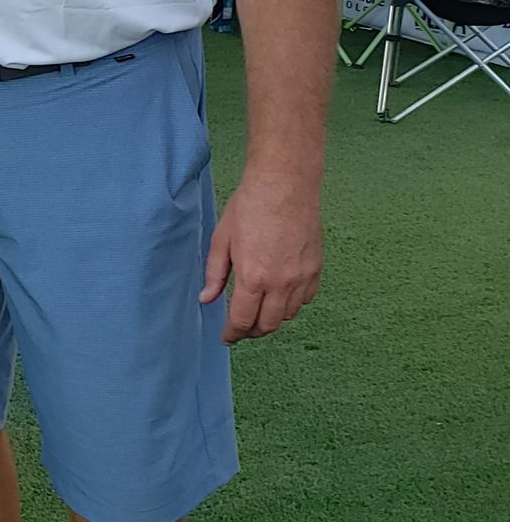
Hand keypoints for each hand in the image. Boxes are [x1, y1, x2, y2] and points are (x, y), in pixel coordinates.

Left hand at [199, 169, 322, 343]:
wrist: (285, 183)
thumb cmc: (250, 205)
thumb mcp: (222, 239)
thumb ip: (215, 274)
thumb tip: (207, 299)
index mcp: (253, 278)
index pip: (242, 321)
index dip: (232, 334)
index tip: (226, 337)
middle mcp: (280, 283)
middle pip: (267, 325)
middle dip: (251, 331)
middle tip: (241, 327)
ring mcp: (301, 277)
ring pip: (287, 315)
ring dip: (272, 319)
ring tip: (259, 311)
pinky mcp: (315, 268)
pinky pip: (305, 300)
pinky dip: (292, 304)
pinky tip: (281, 295)